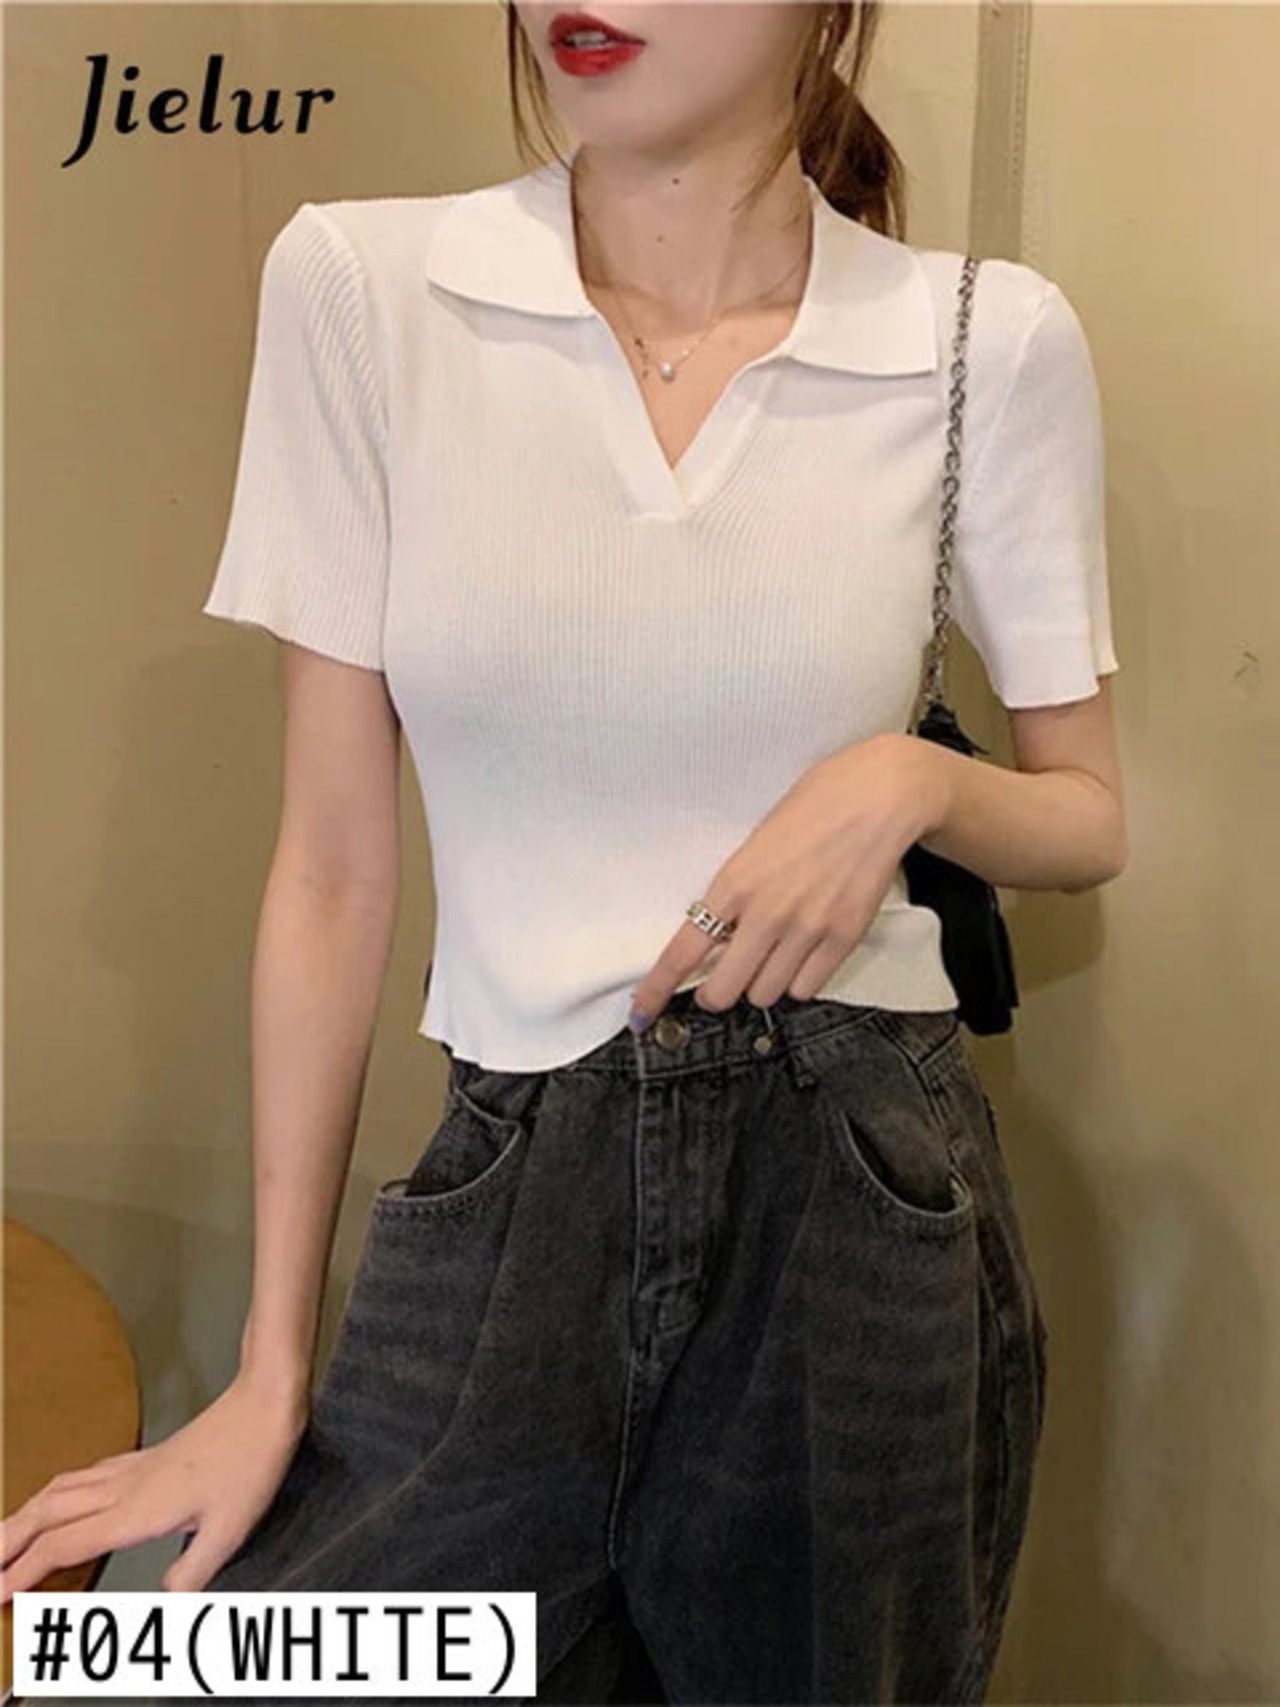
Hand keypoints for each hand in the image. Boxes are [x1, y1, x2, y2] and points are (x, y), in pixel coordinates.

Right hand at [0, 1366, 309, 1600]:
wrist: (265, 1404)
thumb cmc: (251, 1465)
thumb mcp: (230, 1530)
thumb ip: (192, 1573)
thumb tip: (162, 1604)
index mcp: (137, 1510)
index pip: (64, 1545)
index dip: (23, 1573)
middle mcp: (124, 1487)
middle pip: (47, 1513)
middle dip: (6, 1542)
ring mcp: (132, 1468)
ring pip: (59, 1489)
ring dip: (24, 1515)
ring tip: (2, 1538)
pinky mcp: (145, 1456)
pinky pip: (82, 1475)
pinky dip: (53, 1493)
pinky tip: (57, 1498)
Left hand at [628, 734, 945, 1028]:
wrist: (879, 796)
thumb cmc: (815, 804)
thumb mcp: (756, 841)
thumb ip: (736, 890)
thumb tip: (720, 934)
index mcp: (734, 882)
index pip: (683, 951)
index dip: (657, 989)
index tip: (641, 1011)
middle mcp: (766, 913)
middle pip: (722, 990)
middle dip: (716, 992)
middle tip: (721, 979)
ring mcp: (807, 929)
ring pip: (765, 994)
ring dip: (760, 984)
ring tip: (770, 956)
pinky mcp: (843, 938)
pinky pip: (806, 988)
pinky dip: (797, 981)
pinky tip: (801, 955)